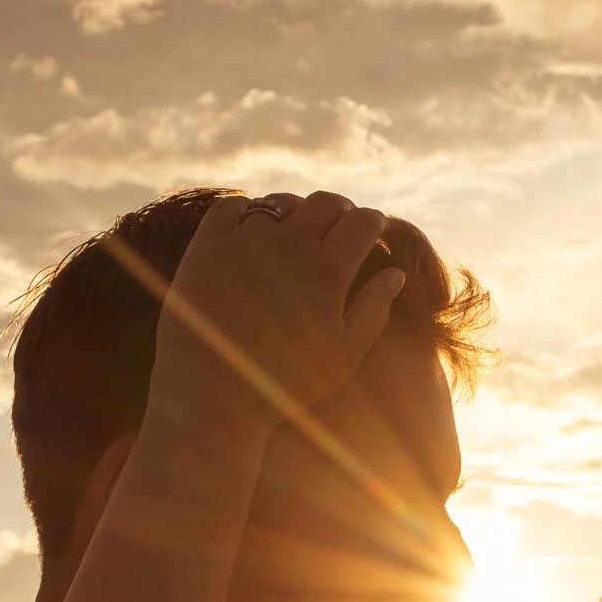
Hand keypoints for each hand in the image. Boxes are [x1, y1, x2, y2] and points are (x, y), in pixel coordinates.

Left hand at [149, 192, 407, 433]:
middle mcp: (289, 245)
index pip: (364, 221)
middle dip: (341, 210)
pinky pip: (231, 207)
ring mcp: (244, 242)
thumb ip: (374, 309)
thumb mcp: (345, 355)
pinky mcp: (206, 246)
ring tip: (296, 232)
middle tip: (341, 225)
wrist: (213, 398)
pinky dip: (247, 211)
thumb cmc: (287, 384)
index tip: (373, 229)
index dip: (374, 222)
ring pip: (280, 203)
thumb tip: (395, 273)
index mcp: (329, 270)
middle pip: (326, 202)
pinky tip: (253, 232)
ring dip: (295, 212)